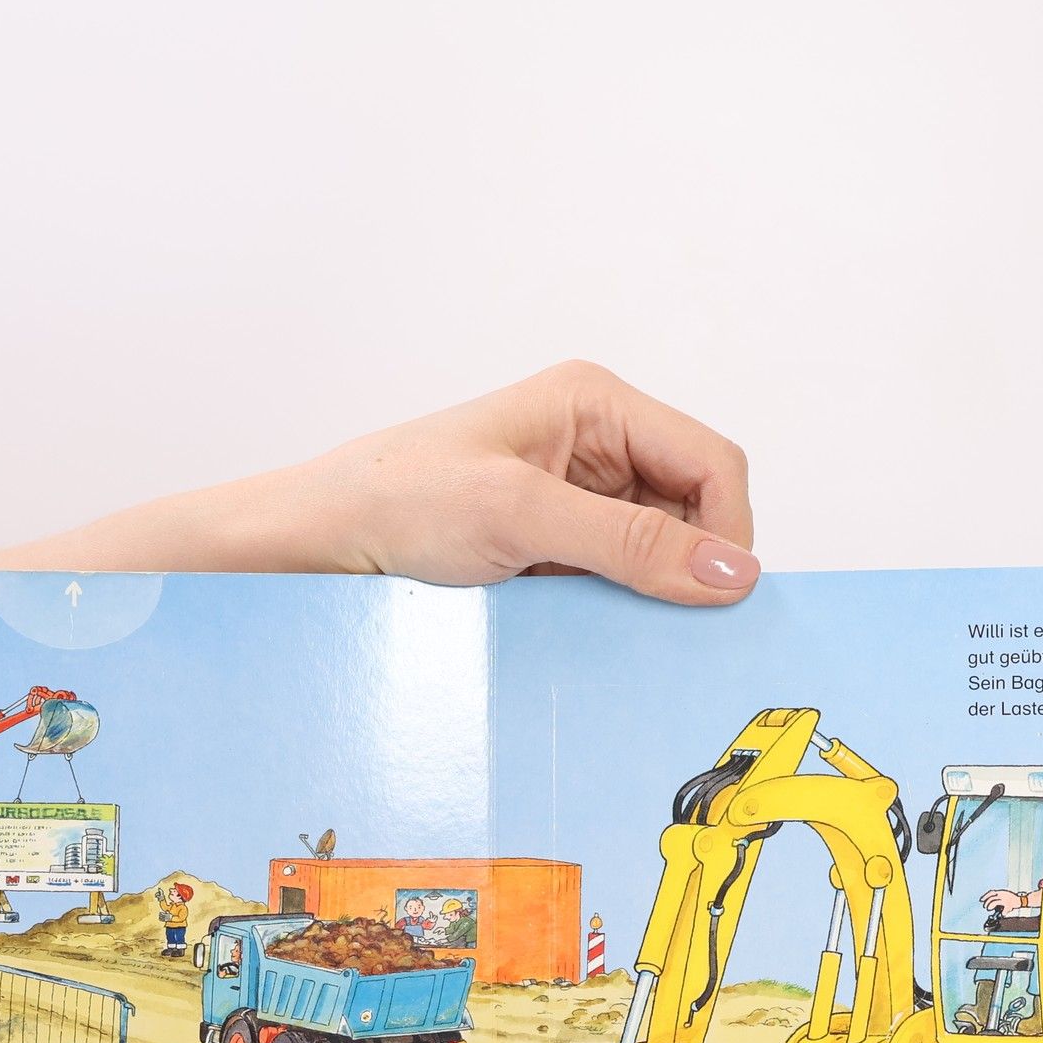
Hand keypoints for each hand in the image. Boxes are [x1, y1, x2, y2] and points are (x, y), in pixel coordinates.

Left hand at [0, 363, 757, 606]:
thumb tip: (733, 575)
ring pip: (657, 557)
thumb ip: (632, 545)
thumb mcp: (521, 517)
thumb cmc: (394, 501)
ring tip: (611, 630)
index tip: (719, 600)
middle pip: (693, 512)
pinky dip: (614, 615)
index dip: (728, 531)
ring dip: (648, 598)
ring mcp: (571, 502)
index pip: (713, 463)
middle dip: (689, 569)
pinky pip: (612, 585)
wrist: (309, 547)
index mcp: (596, 404)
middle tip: (671, 629)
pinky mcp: (547, 551)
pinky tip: (587, 638)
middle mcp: (593, 447)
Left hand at [980, 888, 1023, 913]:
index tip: (981, 900)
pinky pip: (1004, 909)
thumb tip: (989, 902)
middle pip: (991, 897)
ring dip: (990, 906)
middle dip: (987, 902)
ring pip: (995, 902)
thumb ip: (997, 897)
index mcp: (1001, 892)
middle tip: (985, 907)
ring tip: (989, 909)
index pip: (991, 892)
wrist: (1022, 900)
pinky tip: (1002, 914)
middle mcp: (1003, 895)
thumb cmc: (1012, 899)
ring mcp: (1006, 900)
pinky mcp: (1009, 905)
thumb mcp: (1004, 895)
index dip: (985, 896)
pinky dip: (1003, 913)